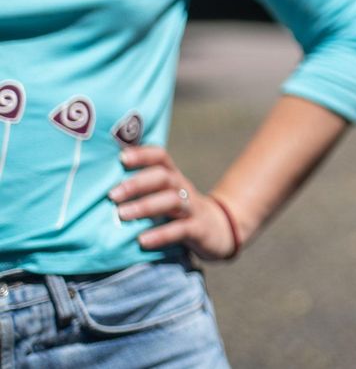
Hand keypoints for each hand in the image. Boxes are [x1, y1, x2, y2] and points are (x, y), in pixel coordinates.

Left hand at [109, 146, 240, 259]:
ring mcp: (192, 208)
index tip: (121, 157)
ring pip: (172, 201)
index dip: (143, 154)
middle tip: (112, 194)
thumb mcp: (164, 195)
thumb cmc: (177, 212)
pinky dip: (161, 235)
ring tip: (122, 215)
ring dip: (145, 206)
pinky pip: (180, 229)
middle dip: (137, 183)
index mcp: (172, 178)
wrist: (219, 230)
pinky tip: (142, 241)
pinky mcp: (198, 229)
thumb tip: (96, 186)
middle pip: (164, 177)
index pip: (160, 157)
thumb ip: (141, 189)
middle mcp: (183, 188)